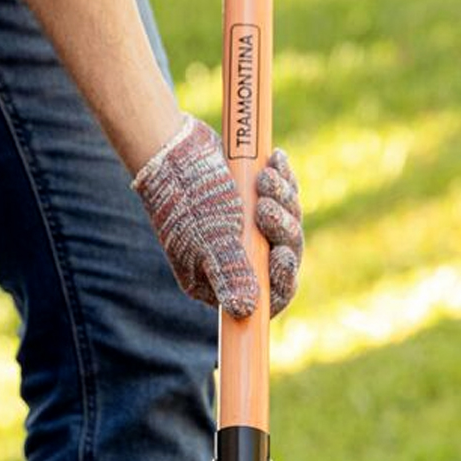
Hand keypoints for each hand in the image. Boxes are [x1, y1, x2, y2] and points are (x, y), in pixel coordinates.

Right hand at [132, 115, 303, 318]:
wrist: (174, 149)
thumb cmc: (187, 199)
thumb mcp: (210, 240)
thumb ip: (231, 273)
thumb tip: (245, 311)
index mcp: (217, 279)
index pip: (262, 298)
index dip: (281, 281)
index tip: (282, 255)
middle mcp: (235, 258)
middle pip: (281, 258)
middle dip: (282, 230)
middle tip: (267, 207)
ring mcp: (246, 229)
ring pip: (286, 225)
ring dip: (283, 200)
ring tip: (266, 178)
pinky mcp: (254, 200)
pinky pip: (284, 199)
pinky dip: (283, 182)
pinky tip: (276, 161)